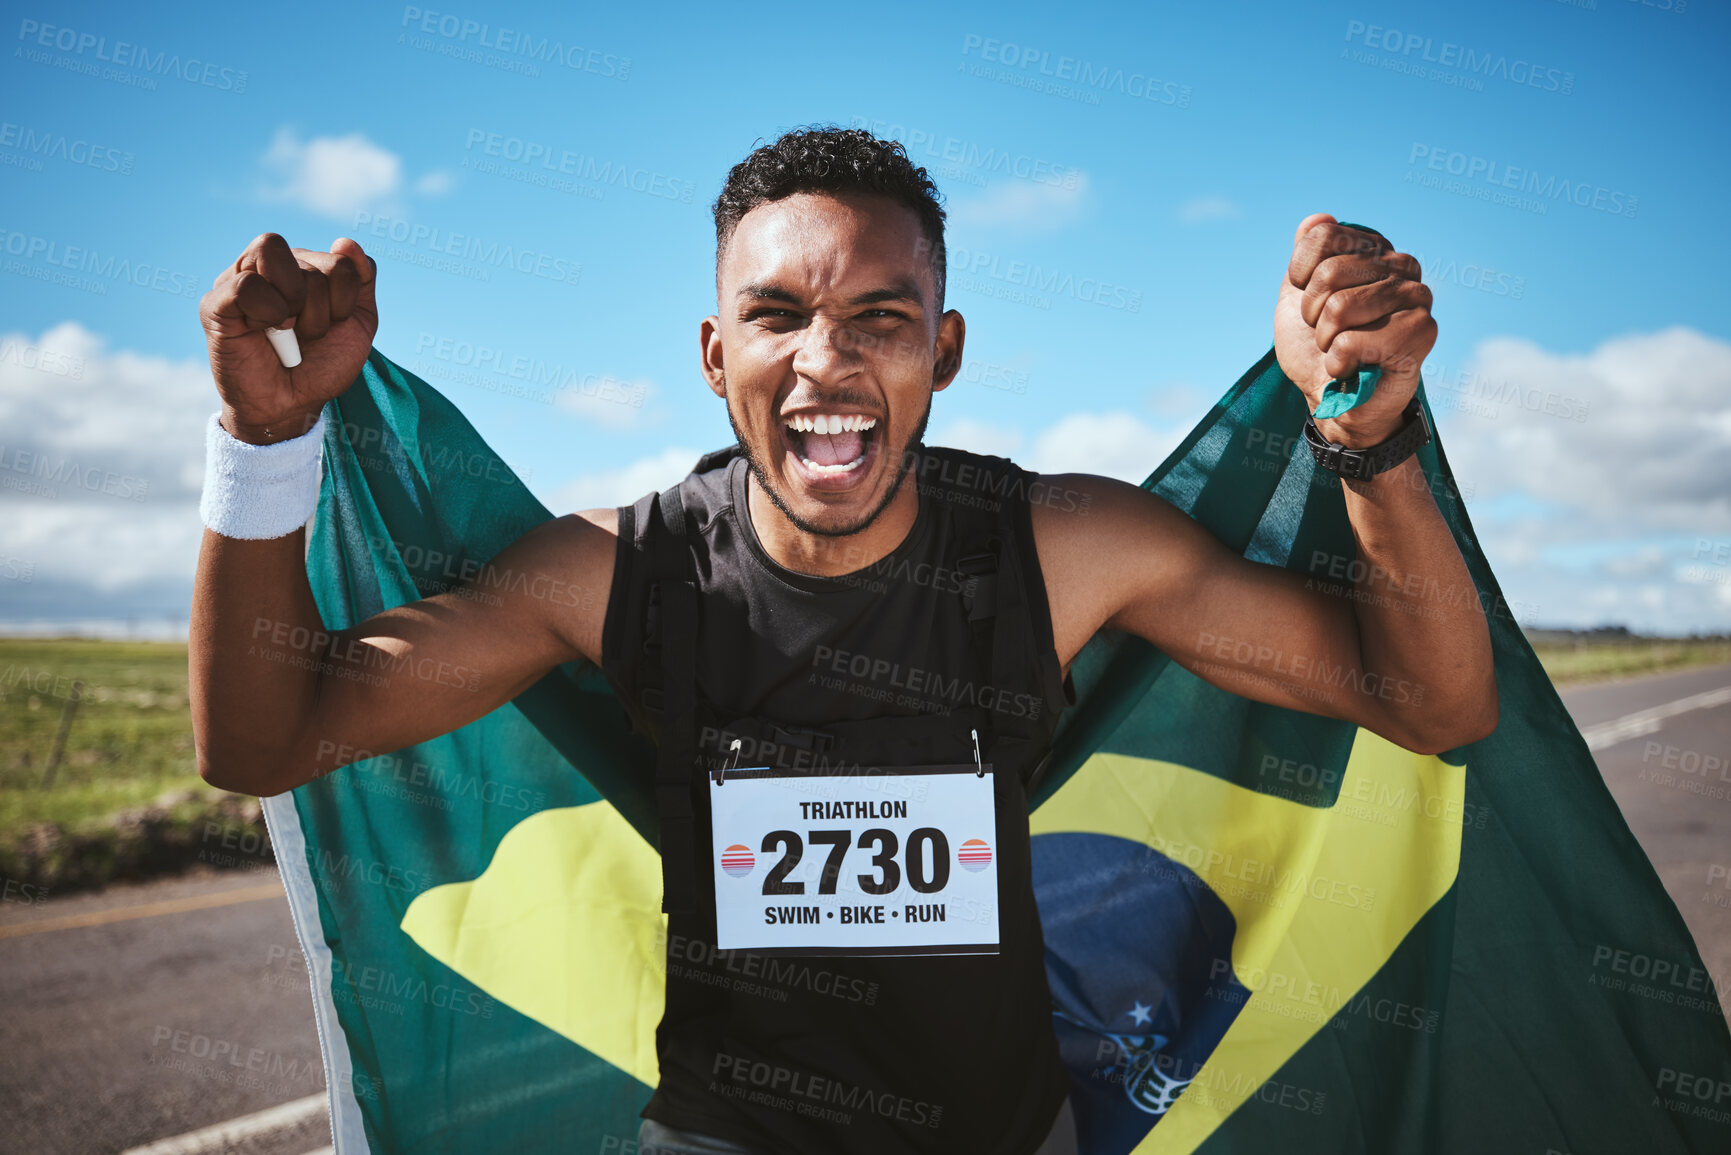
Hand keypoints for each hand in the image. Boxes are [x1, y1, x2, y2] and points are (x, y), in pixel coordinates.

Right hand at [199, 233, 377, 443]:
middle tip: (304, 333)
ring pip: (273, 255)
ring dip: (293, 305)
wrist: (291, 406)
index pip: (340, 260)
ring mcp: (239, 279)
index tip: (332, 326)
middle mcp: (269, 266)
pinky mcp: (215, 302)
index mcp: (302, 266)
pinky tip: (262, 330)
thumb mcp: (357, 324)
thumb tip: (344, 242)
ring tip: (284, 330)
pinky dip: (266, 311)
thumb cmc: (320, 365)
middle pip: (310, 260)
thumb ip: (361, 279)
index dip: (345, 300)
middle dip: (320, 308)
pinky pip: (246, 284)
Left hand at [1273, 213, 1435, 446]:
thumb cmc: (1316, 350)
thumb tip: (1318, 218)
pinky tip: (1355, 368)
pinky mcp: (1423, 330)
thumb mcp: (1296, 299)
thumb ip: (1304, 257)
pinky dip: (1341, 362)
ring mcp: (1416, 295)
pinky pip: (1354, 341)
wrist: (1333, 401)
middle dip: (1313, 315)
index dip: (1302, 278)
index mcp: (1373, 250)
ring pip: (1341, 307)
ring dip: (1327, 341)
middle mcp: (1401, 264)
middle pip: (1329, 272)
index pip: (1323, 236)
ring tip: (1342, 351)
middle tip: (1329, 334)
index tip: (1311, 303)